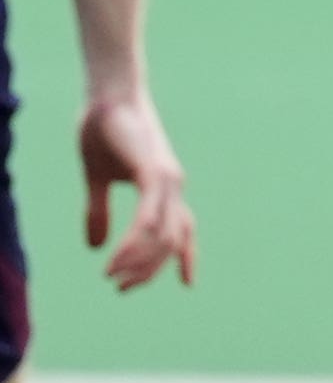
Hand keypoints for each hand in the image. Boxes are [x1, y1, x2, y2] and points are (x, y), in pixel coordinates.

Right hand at [80, 91, 196, 290]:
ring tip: (112, 275)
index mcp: (165, 190)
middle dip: (148, 269)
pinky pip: (152, 208)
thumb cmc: (105, 132)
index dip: (183, 259)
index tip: (188, 285)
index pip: (183, 232)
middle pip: (172, 241)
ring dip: (138, 258)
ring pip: (163, 232)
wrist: (107, 95)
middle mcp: (173, 187)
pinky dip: (142, 232)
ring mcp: (165, 178)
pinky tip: (124, 251)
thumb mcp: (98, 179)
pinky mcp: (151, 168)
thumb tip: (93, 247)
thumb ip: (99, 212)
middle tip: (122, 287)